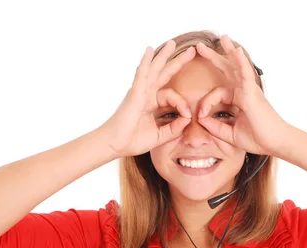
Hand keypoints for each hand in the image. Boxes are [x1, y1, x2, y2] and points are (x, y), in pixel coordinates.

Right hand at [103, 41, 195, 157]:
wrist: (114, 144)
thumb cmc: (132, 141)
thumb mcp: (159, 136)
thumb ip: (174, 129)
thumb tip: (187, 119)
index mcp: (151, 103)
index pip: (173, 96)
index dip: (183, 105)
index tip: (188, 116)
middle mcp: (146, 94)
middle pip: (164, 73)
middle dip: (177, 62)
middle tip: (192, 50)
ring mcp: (140, 92)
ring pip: (154, 69)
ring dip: (164, 55)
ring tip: (173, 43)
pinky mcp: (134, 93)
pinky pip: (142, 74)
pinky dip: (146, 62)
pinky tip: (150, 50)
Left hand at [195, 35, 288, 155]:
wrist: (275, 143)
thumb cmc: (258, 139)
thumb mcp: (230, 134)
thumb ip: (215, 127)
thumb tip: (200, 120)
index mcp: (239, 99)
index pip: (216, 93)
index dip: (205, 103)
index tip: (199, 116)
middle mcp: (244, 91)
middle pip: (227, 70)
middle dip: (214, 57)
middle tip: (200, 46)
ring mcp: (249, 90)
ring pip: (237, 66)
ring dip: (228, 51)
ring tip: (222, 37)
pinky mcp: (252, 93)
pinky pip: (245, 74)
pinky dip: (241, 62)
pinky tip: (236, 50)